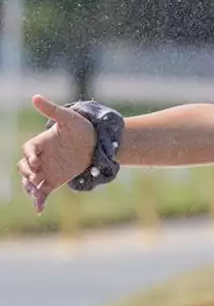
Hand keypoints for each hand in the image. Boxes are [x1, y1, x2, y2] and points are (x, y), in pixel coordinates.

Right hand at [17, 96, 94, 212]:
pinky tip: (40, 209)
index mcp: (40, 142)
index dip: (29, 156)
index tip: (36, 161)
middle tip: (36, 176)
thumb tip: (35, 96)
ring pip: (30, 182)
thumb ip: (51, 110)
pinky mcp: (54, 181)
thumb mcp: (67, 118)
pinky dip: (39, 201)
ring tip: (37, 192)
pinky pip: (42, 193)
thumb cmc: (81, 128)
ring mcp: (46, 170)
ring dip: (30, 187)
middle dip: (27, 173)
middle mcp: (40, 158)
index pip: (28, 150)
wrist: (97, 143)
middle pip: (23, 168)